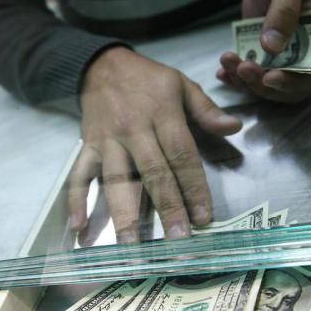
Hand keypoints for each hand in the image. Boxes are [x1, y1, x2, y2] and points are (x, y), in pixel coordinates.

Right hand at [70, 47, 242, 243]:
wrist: (101, 64)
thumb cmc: (147, 79)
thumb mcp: (181, 84)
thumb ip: (206, 109)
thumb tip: (234, 127)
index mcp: (162, 114)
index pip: (181, 155)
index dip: (193, 187)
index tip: (203, 217)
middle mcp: (134, 130)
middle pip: (152, 172)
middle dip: (166, 207)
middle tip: (177, 240)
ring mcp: (107, 140)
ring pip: (116, 180)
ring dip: (123, 214)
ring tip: (131, 247)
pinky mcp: (87, 147)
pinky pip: (80, 175)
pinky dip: (76, 200)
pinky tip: (79, 227)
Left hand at [217, 0, 310, 102]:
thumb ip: (285, 13)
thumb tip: (273, 47)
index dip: (293, 82)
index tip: (271, 78)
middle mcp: (303, 51)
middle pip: (287, 86)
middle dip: (263, 84)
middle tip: (244, 69)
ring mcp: (281, 54)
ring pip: (266, 83)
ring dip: (245, 80)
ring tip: (228, 61)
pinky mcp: (260, 51)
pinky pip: (250, 73)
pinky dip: (235, 77)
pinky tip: (223, 72)